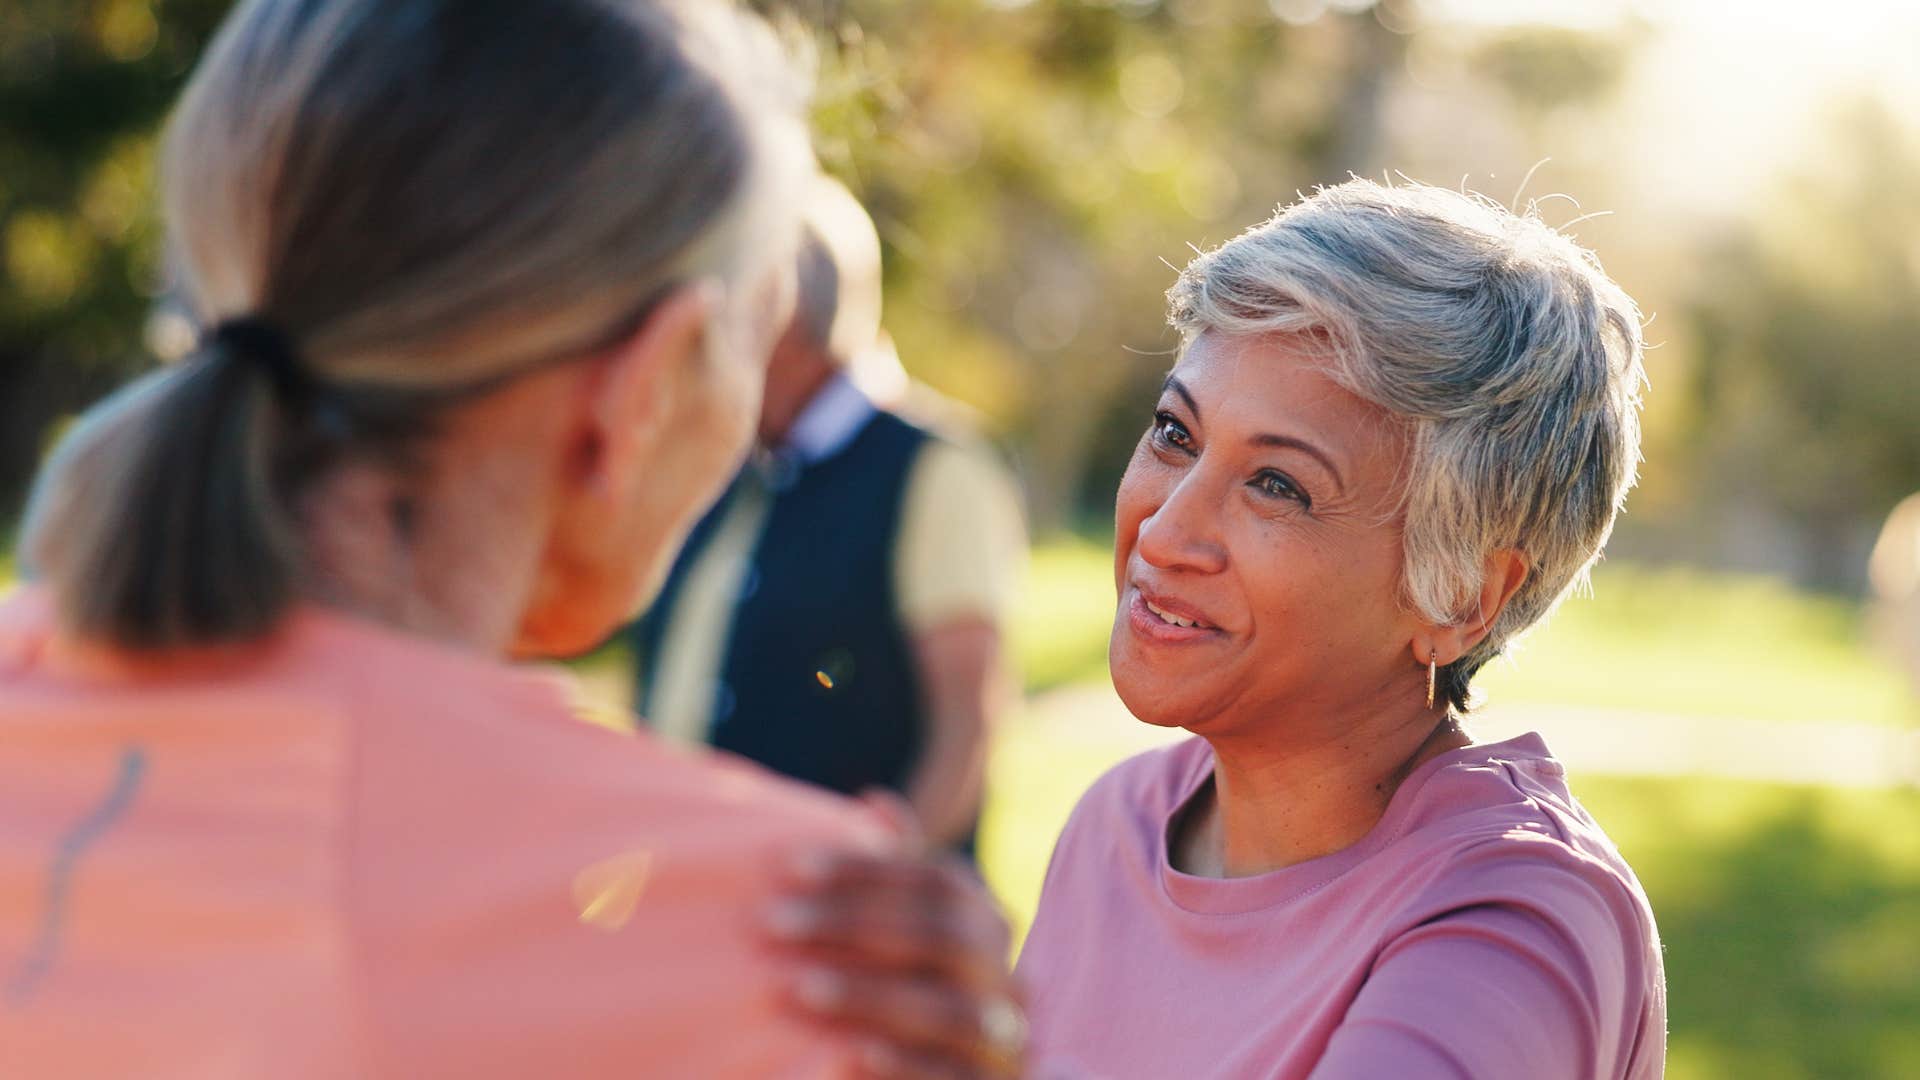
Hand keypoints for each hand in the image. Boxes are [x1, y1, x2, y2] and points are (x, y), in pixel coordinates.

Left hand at [763, 791, 1026, 1078]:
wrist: (940, 1078)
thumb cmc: (908, 1000)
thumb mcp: (903, 937)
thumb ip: (894, 879)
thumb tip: (877, 801)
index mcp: (987, 925)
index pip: (937, 879)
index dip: (863, 869)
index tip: (787, 866)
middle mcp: (1008, 977)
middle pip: (944, 936)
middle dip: (856, 923)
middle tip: (775, 922)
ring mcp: (1009, 1040)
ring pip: (953, 1010)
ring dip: (872, 995)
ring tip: (801, 988)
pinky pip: (955, 1077)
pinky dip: (906, 1065)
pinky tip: (851, 1053)